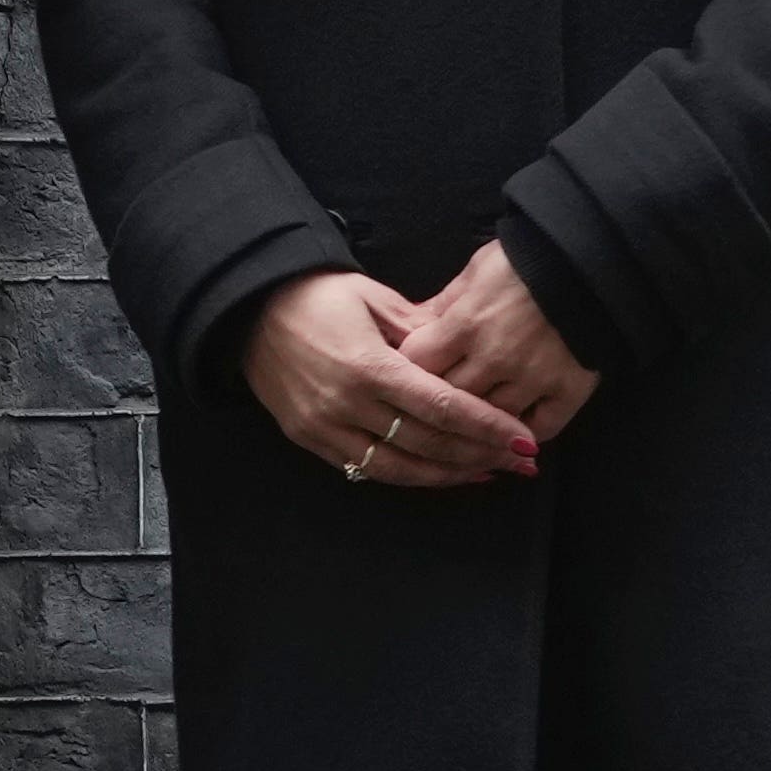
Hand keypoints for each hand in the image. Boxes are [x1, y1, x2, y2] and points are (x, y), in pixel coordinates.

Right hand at [238, 267, 539, 491]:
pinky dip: (407, 475)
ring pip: (400, 468)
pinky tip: (436, 473)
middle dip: (481, 455)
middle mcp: (346, 404)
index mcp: (368, 365)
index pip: (443, 406)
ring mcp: (323, 426)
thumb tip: (465, 357)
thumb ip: (420, 331)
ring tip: (487, 472)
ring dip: (449, 475)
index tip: (524, 440)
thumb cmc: (313, 294)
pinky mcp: (307, 438)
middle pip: (429, 444)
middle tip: (522, 462)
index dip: (488, 427)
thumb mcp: (372, 297)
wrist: (245, 307)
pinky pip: (366, 468)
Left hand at [399, 239, 599, 448]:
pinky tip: (513, 432)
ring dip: (479, 420)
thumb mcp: (475, 272)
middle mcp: (494, 358)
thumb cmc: (525, 259)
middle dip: (438, 398)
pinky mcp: (570, 391)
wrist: (592, 261)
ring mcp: (533, 378)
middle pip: (448, 398)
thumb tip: (408, 326)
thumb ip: (442, 305)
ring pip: (490, 419)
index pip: (416, 364)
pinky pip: (541, 429)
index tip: (409, 369)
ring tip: (472, 421)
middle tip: (436, 401)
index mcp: (463, 325)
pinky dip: (525, 434)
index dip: (408, 367)